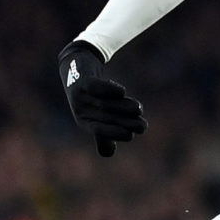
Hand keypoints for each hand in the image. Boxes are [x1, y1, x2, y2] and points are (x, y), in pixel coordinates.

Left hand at [58, 40, 146, 156]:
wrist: (76, 67)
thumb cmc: (90, 96)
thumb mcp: (96, 114)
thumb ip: (104, 132)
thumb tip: (110, 152)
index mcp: (84, 121)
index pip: (98, 130)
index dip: (114, 134)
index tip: (131, 136)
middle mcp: (80, 109)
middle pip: (104, 117)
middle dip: (123, 122)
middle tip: (142, 126)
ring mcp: (80, 94)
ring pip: (104, 102)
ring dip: (122, 106)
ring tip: (138, 109)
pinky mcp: (83, 80)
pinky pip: (95, 86)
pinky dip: (108, 89)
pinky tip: (122, 92)